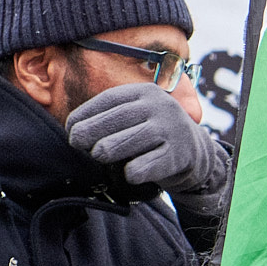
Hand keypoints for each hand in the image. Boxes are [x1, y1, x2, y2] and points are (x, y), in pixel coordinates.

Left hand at [67, 83, 229, 198]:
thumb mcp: (137, 114)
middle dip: (89, 135)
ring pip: (122, 144)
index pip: (108, 100)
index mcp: (146, 92)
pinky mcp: (177, 156)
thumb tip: (74, 130)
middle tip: (81, 146)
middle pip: (113, 121)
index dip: (83, 115)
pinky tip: (129, 173)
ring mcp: (171, 130)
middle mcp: (160, 107)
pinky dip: (130, 173)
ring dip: (104, 153)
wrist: (196, 153)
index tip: (70, 129)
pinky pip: (141, 167)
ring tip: (101, 157)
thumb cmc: (153, 134)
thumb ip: (110, 116)